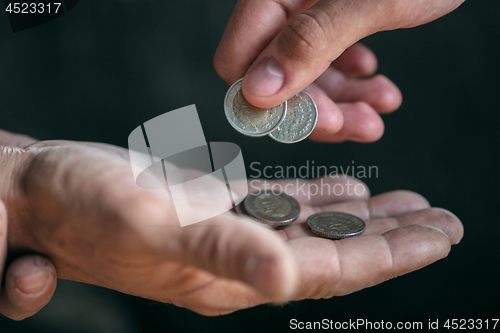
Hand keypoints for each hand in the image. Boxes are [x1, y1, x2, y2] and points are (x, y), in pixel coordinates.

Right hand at [1, 139, 462, 314]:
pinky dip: (318, 196)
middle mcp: (241, 259)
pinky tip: (345, 188)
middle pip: (336, 250)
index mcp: (236, 273)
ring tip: (408, 204)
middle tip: (445, 221)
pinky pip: (281, 204)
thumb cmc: (87, 208)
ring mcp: (230, 233)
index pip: (334, 269)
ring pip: (315, 226)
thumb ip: (220, 251)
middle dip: (393, 236)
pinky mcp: (217, 206)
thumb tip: (285, 280)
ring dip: (363, 215)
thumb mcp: (150, 224)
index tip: (441, 236)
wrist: (47, 193)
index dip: (392, 253)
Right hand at [215, 0, 464, 141]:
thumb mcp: (373, 0)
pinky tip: (375, 84)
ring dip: (340, 104)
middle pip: (272, 76)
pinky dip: (350, 84)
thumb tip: (257, 91)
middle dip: (316, 108)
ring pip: (302, 77)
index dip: (268, 100)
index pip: (238, 58)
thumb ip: (313, 42)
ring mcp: (307, 15)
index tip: (314, 120)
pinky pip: (326, 65)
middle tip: (358, 123)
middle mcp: (284, 4)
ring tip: (378, 109)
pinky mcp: (331, 23)